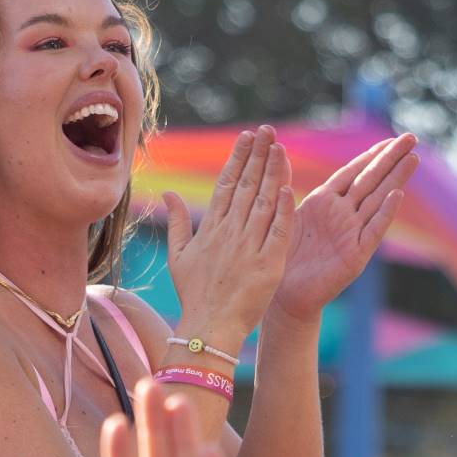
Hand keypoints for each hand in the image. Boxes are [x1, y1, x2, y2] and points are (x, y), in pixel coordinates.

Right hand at [163, 126, 294, 346]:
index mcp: (211, 227)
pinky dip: (284, 209)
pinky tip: (289, 187)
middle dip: (258, 155)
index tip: (248, 137)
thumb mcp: (179, 255)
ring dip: (273, 172)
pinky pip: (279, 231)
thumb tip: (167, 193)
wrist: (209, 327)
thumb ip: (177, 221)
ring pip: (263, 201)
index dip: (238, 158)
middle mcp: (230, 231)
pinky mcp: (268, 264)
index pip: (226, 183)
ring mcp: (249, 246)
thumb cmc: (194, 293)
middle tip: (268, 130)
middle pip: (247, 185)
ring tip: (280, 147)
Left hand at [269, 133, 417, 321]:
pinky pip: (372, 231)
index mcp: (325, 202)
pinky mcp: (355, 256)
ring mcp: (351, 234)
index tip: (390, 138)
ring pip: (377, 200)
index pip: (353, 172)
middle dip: (390, 159)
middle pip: (371, 181)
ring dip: (395, 179)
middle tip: (411, 138)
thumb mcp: (284, 214)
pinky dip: (384, 213)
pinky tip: (397, 195)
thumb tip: (279, 151)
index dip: (371, 154)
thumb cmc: (283, 256)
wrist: (285, 295)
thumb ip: (284, 184)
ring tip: (412, 158)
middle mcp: (343, 215)